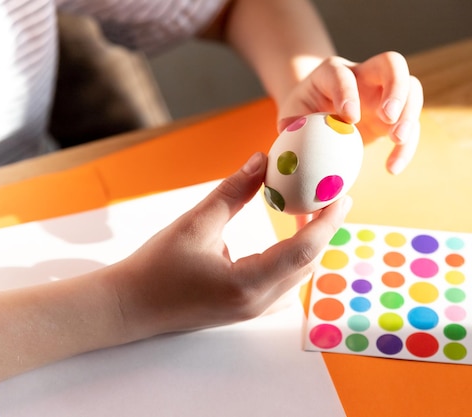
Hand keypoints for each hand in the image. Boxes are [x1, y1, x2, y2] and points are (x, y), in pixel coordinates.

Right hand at [112, 152, 350, 336]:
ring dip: (309, 244)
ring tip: (307, 211)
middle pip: (308, 263)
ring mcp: (255, 311)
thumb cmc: (156, 267)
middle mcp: (258, 303)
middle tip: (327, 196)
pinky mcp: (248, 310)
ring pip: (299, 275)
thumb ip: (233, 191)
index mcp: (247, 284)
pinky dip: (294, 259)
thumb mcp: (195, 223)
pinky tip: (286, 239)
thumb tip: (262, 161)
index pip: (304, 250)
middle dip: (323, 229)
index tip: (342, 194)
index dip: (328, 220)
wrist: (130, 306)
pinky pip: (286, 285)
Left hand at [277, 51, 422, 174]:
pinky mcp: (396, 114)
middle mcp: (364, 75)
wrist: (319, 115)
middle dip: (395, 88)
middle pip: (392, 63)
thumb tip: (288, 137)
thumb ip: (291, 124)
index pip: (342, 73)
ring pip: (412, 89)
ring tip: (396, 140)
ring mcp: (385, 92)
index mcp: (332, 73)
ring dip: (409, 115)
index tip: (349, 118)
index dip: (347, 91)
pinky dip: (406, 146)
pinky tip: (392, 167)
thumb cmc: (303, 114)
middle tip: (387, 118)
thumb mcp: (292, 116)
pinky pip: (411, 125)